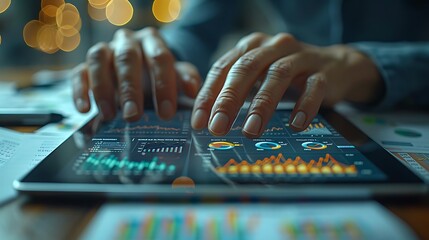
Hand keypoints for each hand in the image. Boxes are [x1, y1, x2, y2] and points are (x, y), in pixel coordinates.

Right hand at [72, 27, 200, 120]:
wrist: (138, 66)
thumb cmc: (158, 73)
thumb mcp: (175, 75)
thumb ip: (185, 79)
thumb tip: (193, 90)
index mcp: (152, 41)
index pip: (160, 58)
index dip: (163, 85)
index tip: (166, 113)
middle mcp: (127, 41)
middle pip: (127, 58)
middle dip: (130, 88)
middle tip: (133, 116)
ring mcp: (105, 51)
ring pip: (98, 60)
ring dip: (103, 89)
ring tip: (109, 116)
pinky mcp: (86, 64)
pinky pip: (78, 73)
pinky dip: (80, 90)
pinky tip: (85, 110)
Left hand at [191, 33, 381, 137]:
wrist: (335, 66)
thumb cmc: (287, 75)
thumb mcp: (258, 76)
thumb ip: (234, 89)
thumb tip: (206, 118)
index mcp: (252, 45)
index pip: (223, 67)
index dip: (209, 95)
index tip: (199, 123)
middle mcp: (274, 46)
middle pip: (246, 68)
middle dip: (229, 99)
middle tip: (217, 127)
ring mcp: (300, 57)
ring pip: (277, 75)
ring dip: (262, 104)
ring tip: (251, 130)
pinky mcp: (323, 72)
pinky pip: (314, 88)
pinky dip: (304, 106)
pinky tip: (296, 125)